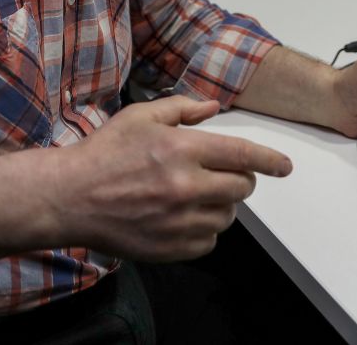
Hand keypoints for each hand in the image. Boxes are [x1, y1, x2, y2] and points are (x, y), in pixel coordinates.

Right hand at [51, 95, 291, 261]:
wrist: (71, 197)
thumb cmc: (104, 153)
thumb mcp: (141, 117)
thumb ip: (182, 109)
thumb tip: (214, 108)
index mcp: (182, 149)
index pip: (243, 154)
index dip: (270, 160)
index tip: (285, 166)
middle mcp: (186, 186)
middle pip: (241, 187)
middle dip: (240, 179)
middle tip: (223, 175)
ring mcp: (179, 221)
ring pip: (227, 216)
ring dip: (220, 205)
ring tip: (194, 195)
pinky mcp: (171, 247)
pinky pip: (208, 242)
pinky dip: (204, 230)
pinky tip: (182, 217)